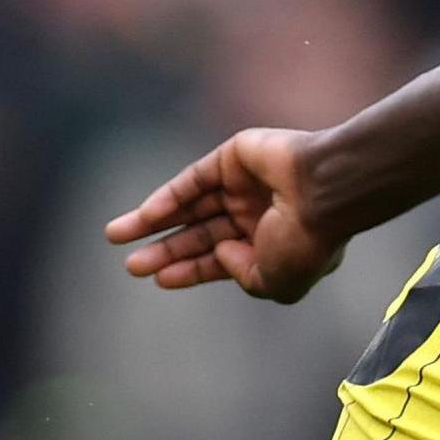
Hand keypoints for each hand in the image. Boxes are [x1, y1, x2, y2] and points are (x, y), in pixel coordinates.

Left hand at [102, 128, 347, 302]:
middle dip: (164, 249)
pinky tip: (145, 216)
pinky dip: (168, 197)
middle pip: (198, 234)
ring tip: (115, 236)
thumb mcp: (276, 283)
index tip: (159, 280)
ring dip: (152, 221)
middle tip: (131, 266)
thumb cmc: (306, 242)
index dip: (189, 269)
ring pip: (189, 206)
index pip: (220, 258)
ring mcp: (244, 184)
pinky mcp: (233, 157)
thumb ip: (244, 277)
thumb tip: (218, 254)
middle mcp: (256, 214)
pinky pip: (193, 179)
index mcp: (271, 244)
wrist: (324, 191)